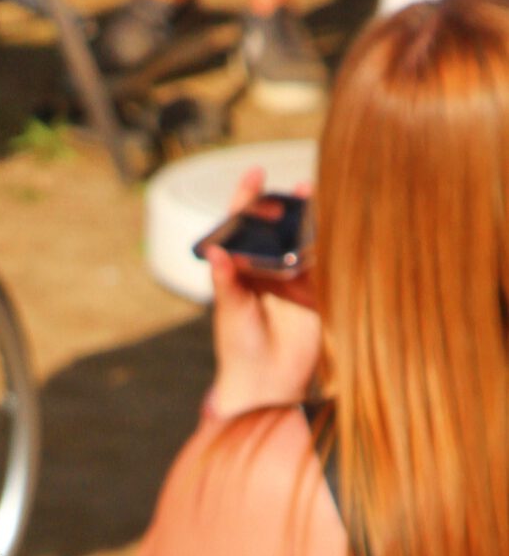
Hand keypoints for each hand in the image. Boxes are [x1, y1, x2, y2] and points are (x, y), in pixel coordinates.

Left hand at [205, 167, 321, 421]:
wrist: (267, 382)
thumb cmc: (239, 348)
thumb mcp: (230, 313)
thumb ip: (226, 283)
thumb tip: (216, 252)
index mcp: (242, 268)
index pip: (243, 225)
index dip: (248, 198)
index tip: (255, 173)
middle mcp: (268, 267)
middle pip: (278, 224)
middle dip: (286, 202)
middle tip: (295, 188)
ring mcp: (294, 277)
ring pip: (304, 237)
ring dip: (311, 218)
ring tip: (319, 198)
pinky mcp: (317, 291)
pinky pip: (326, 260)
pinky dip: (332, 242)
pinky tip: (339, 227)